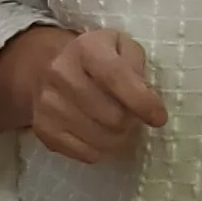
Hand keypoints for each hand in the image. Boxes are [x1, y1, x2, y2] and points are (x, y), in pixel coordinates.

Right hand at [0, 24, 166, 164]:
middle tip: (132, 116)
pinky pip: (83, 152)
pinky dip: (99, 150)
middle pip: (111, 115)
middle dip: (130, 121)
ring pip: (99, 138)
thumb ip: (137, 67)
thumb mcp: (122, 47)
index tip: (159, 118)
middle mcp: (61, 73)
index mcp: (86, 48)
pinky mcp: (42, 128)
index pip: (116, 77)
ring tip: (117, 125)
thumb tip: (146, 99)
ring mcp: (48, 103)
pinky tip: (98, 135)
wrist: (48, 67)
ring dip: (117, 138)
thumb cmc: (97, 58)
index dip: (141, 101)